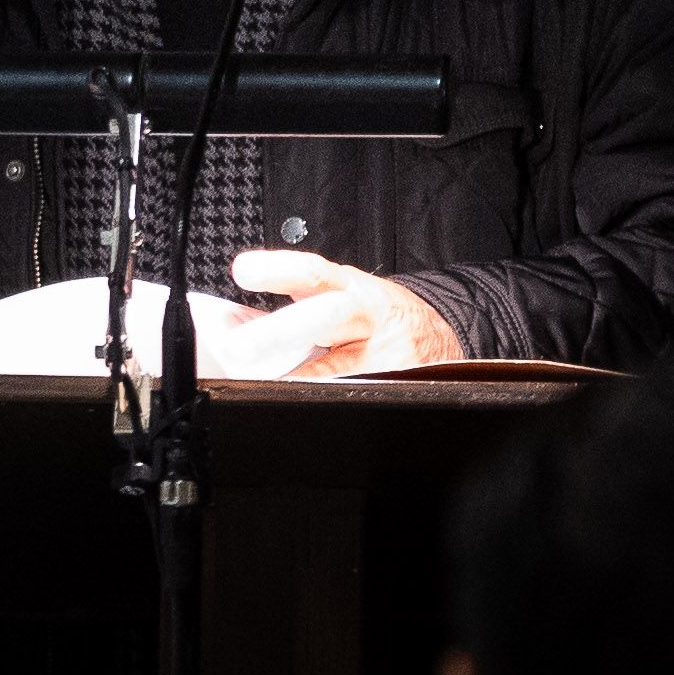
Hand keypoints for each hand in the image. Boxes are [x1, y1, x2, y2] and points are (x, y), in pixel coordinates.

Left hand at [227, 250, 467, 377]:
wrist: (437, 339)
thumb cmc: (377, 316)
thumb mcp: (340, 297)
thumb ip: (296, 302)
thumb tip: (236, 321)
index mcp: (349, 287)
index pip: (312, 272)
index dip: (277, 270)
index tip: (243, 271)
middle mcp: (365, 316)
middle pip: (325, 316)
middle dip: (279, 331)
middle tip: (239, 346)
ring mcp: (380, 353)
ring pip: (337, 367)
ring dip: (294, 379)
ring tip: (259, 385)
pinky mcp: (392, 383)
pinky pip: (349, 394)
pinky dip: (318, 400)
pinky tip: (293, 405)